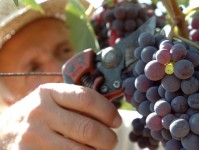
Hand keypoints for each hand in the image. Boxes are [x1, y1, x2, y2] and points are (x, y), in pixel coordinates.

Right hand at [0, 83, 121, 149]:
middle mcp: (40, 112)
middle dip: (107, 138)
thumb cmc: (35, 115)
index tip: (116, 120)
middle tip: (112, 141)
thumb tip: (107, 113)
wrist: (3, 132)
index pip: (86, 98)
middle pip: (87, 128)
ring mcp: (34, 136)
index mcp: (49, 93)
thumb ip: (74, 103)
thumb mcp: (50, 101)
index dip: (107, 111)